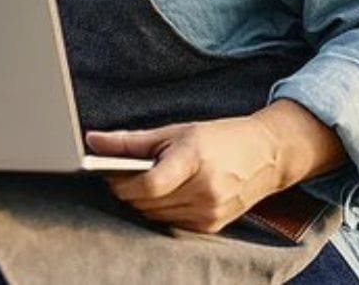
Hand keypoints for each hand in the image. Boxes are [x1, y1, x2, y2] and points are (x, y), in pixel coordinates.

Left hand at [86, 115, 286, 233]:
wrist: (266, 155)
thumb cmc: (219, 139)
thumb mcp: (174, 132)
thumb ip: (130, 141)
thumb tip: (92, 141)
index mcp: (194, 160)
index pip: (149, 184)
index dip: (122, 183)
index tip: (110, 174)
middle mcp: (205, 190)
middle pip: (147, 202)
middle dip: (126, 190)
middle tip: (121, 175)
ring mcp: (210, 211)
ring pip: (155, 216)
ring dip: (141, 202)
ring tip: (143, 182)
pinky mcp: (212, 226)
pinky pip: (171, 223)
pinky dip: (160, 211)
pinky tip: (165, 194)